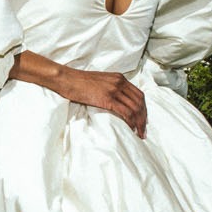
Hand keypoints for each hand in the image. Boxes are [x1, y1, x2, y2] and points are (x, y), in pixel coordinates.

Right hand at [9, 51, 145, 137]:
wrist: (67, 79)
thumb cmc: (80, 82)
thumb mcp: (100, 82)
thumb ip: (111, 88)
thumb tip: (117, 102)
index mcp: (119, 78)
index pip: (139, 94)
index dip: (144, 109)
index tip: (143, 120)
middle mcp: (120, 82)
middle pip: (140, 102)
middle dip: (144, 117)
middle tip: (143, 130)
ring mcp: (114, 90)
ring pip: (135, 108)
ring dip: (139, 122)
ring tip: (139, 133)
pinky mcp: (107, 98)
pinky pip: (125, 112)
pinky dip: (131, 122)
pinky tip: (131, 129)